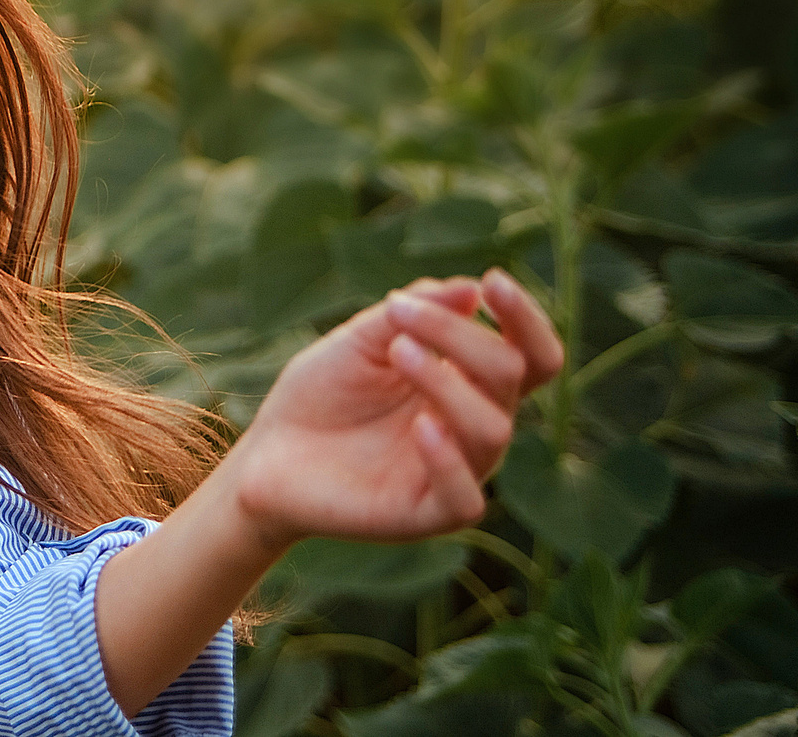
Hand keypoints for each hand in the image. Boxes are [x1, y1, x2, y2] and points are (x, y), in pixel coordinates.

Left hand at [216, 269, 563, 550]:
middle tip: (399, 313)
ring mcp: (454, 471)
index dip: (525, 320)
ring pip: (493, 430)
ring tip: (400, 351)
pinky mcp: (426, 514)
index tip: (493, 282)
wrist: (267, 454)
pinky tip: (422, 425)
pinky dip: (450, 460)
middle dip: (462, 335)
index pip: (530, 355)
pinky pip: (466, 499)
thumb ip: (415, 314)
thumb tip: (472, 289)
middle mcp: (471, 426)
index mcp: (468, 382)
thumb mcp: (360, 341)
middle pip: (511, 376)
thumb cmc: (320, 393)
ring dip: (449, 382)